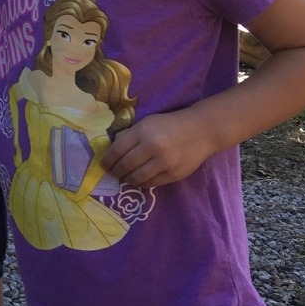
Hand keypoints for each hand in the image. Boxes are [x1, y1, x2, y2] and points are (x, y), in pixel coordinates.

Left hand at [99, 107, 213, 187]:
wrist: (201, 131)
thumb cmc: (169, 125)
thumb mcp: (147, 123)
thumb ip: (130, 134)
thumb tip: (112, 148)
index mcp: (143, 132)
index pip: (118, 149)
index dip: (108, 159)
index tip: (103, 164)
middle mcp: (153, 147)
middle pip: (126, 165)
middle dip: (115, 171)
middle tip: (112, 173)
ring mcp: (165, 162)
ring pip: (137, 177)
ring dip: (127, 179)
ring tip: (124, 177)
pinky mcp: (174, 174)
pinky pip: (152, 183)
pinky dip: (141, 183)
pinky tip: (138, 179)